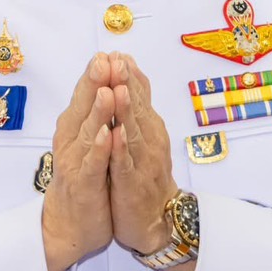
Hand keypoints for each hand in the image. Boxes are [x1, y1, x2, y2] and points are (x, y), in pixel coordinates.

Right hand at [41, 54, 116, 270]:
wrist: (69, 226)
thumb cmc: (82, 180)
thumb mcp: (88, 143)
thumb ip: (93, 115)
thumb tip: (103, 83)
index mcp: (74, 130)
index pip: (84, 97)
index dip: (95, 75)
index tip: (107, 52)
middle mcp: (71, 142)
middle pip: (82, 108)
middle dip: (93, 83)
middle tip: (103, 59)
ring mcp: (76, 163)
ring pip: (87, 133)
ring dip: (98, 112)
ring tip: (108, 90)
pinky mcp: (84, 185)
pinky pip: (93, 165)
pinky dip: (100, 149)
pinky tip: (108, 135)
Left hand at [106, 54, 179, 256]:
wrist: (156, 219)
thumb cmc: (146, 174)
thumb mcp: (143, 137)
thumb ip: (138, 108)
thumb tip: (130, 76)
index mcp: (148, 126)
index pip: (139, 95)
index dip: (128, 74)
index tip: (118, 52)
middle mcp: (148, 139)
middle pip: (137, 107)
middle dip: (127, 83)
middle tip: (118, 60)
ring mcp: (141, 161)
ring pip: (133, 131)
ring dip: (126, 110)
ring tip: (119, 88)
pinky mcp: (132, 183)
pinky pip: (125, 164)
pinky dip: (120, 148)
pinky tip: (115, 134)